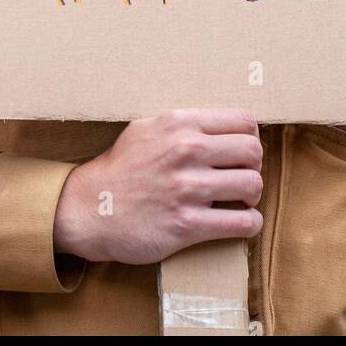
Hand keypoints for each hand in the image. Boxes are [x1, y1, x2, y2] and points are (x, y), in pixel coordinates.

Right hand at [53, 108, 262, 264]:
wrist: (91, 208)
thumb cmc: (121, 167)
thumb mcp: (146, 127)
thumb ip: (182, 123)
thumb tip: (219, 124)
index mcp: (179, 123)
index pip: (243, 121)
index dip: (250, 136)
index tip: (242, 151)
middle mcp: (185, 151)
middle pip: (253, 151)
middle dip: (254, 165)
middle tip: (243, 176)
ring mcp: (186, 189)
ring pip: (252, 185)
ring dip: (253, 195)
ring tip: (242, 200)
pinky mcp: (186, 224)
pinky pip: (241, 223)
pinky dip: (249, 223)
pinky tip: (241, 221)